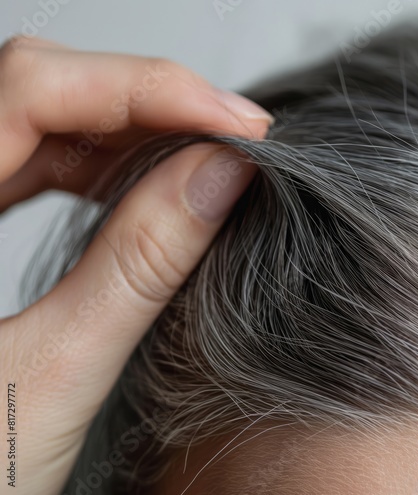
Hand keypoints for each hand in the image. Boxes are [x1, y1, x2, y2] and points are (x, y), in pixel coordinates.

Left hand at [0, 36, 269, 493]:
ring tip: (209, 159)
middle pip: (35, 87)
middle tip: (237, 137)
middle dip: (146, 100)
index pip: (30, 88)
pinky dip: (98, 164)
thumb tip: (221, 178)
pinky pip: (28, 160)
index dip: (145, 89)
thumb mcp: (52, 373)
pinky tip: (148, 185)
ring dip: (129, 130)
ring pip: (35, 117)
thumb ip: (138, 266)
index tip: (236, 126)